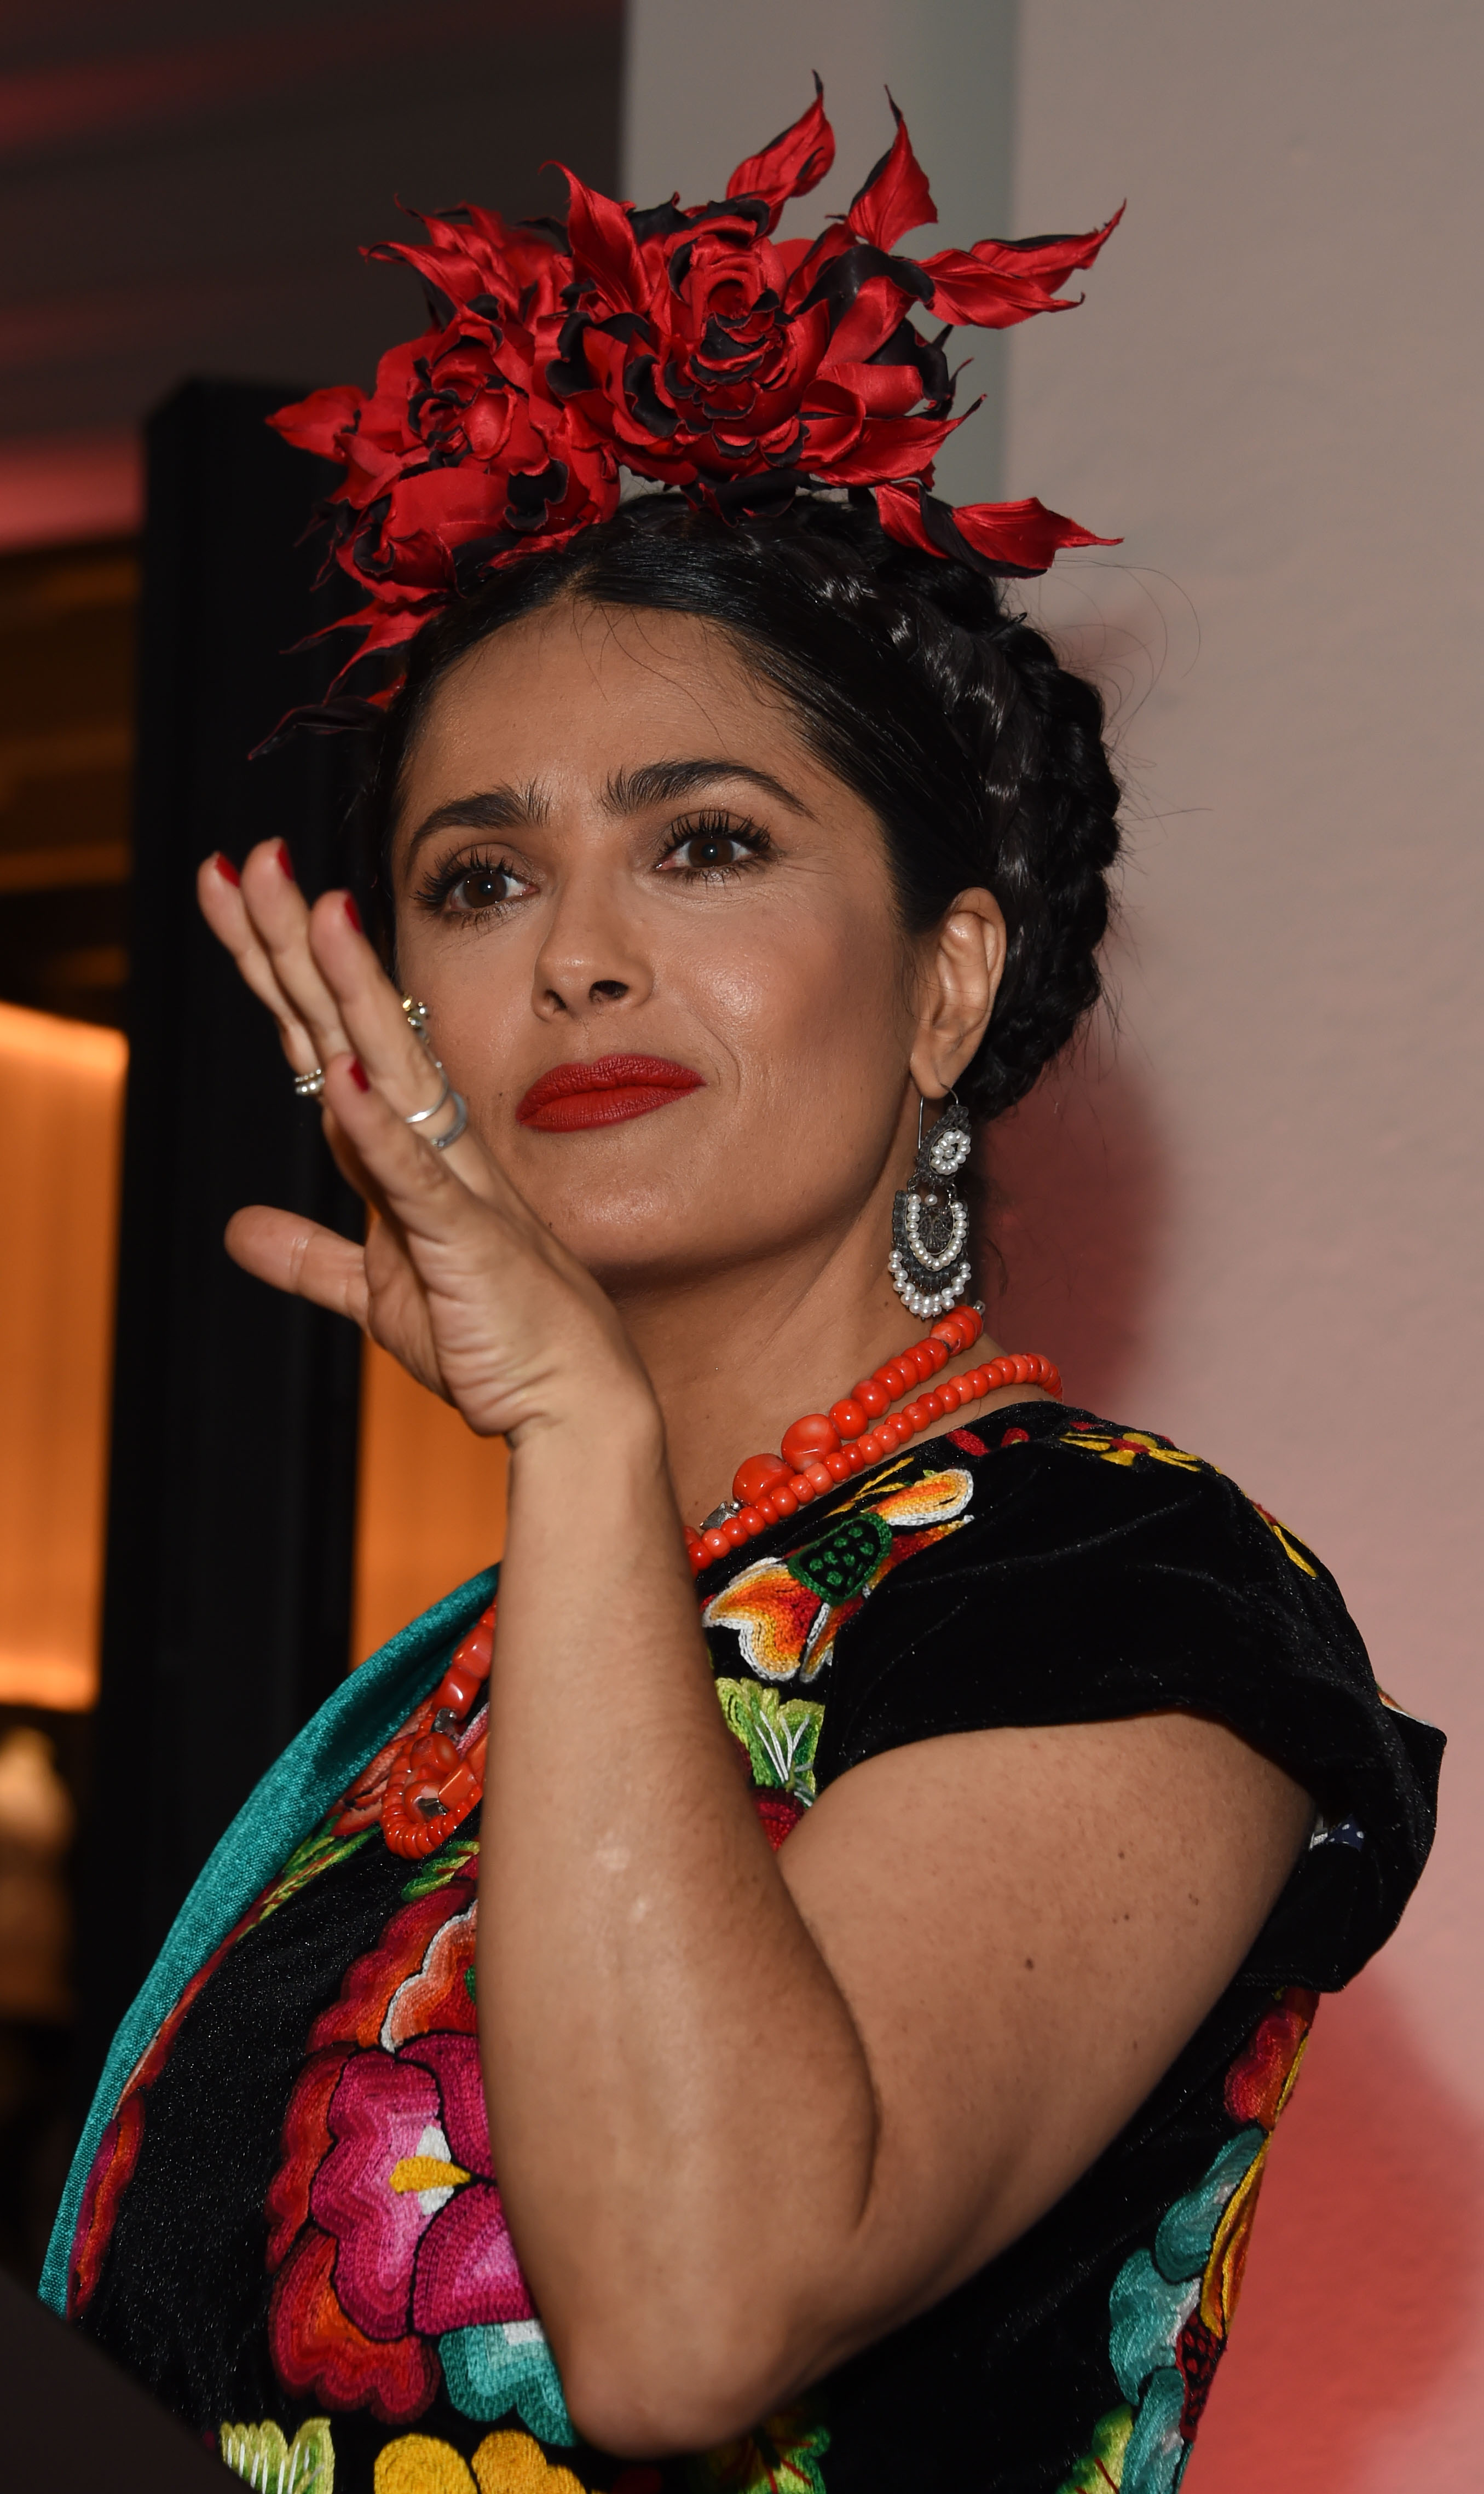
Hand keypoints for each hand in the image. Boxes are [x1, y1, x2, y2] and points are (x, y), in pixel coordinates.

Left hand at [197, 841, 647, 1442]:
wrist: (570, 1399)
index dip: (279, 966)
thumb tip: (240, 1230)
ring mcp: (454, 1182)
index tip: (234, 894)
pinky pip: (416, 1175)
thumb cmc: (490, 1339)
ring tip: (316, 912)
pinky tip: (342, 1077)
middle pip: (350, 1023)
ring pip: (392, 1067)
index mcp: (406, 1149)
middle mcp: (432, 1143)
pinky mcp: (468, 1237)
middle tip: (248, 858)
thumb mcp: (375, 1295)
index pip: (325, 1036)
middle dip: (297, 941)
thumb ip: (310, 1257)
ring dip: (349, 992)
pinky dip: (379, 1129)